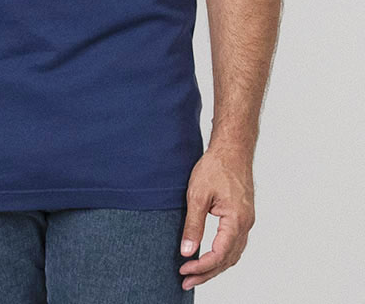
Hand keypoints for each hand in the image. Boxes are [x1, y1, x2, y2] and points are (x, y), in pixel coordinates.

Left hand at [178, 144, 255, 290]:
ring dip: (215, 266)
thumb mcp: (197, 194)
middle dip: (206, 273)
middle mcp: (246, 224)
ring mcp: (246, 221)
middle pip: (227, 259)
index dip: (201, 266)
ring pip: (233, 254)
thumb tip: (187, 251)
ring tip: (195, 273)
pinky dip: (222, 255)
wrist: (232, 148)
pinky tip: (209, 257)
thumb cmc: (216, 166)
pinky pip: (235, 243)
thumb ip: (193, 224)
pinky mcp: (243, 216)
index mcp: (236, 220)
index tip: (184, 269)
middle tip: (186, 281)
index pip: (219, 254)